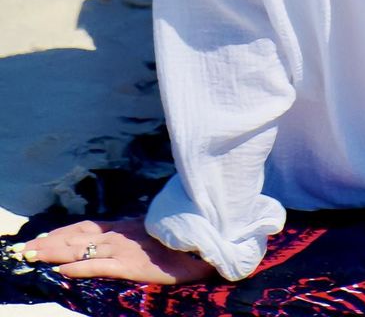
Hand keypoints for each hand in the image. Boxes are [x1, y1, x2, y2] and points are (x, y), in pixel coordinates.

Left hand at [10, 216, 215, 285]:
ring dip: (56, 252)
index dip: (61, 233)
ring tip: (34, 257)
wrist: (205, 244)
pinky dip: (80, 267)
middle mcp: (120, 234)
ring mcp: (125, 247)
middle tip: (26, 250)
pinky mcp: (132, 263)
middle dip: (50, 242)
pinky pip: (100, 266)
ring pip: (82, 248)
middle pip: (77, 236)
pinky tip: (64, 271)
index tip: (41, 238)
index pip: (85, 228)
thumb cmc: (181, 241)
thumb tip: (116, 240)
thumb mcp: (152, 236)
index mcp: (125, 227)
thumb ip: (133, 236)